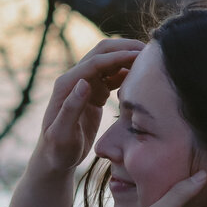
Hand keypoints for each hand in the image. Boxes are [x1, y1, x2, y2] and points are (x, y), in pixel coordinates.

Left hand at [35, 39, 144, 174]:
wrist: (55, 158)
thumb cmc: (57, 150)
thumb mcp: (62, 133)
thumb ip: (71, 108)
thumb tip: (84, 83)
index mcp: (66, 85)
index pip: (95, 62)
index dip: (118, 56)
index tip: (140, 55)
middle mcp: (75, 80)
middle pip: (102, 53)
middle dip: (124, 48)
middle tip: (150, 51)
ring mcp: (85, 84)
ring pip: (109, 61)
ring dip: (128, 57)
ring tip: (151, 61)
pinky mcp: (94, 93)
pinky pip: (113, 76)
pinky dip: (127, 72)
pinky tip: (142, 77)